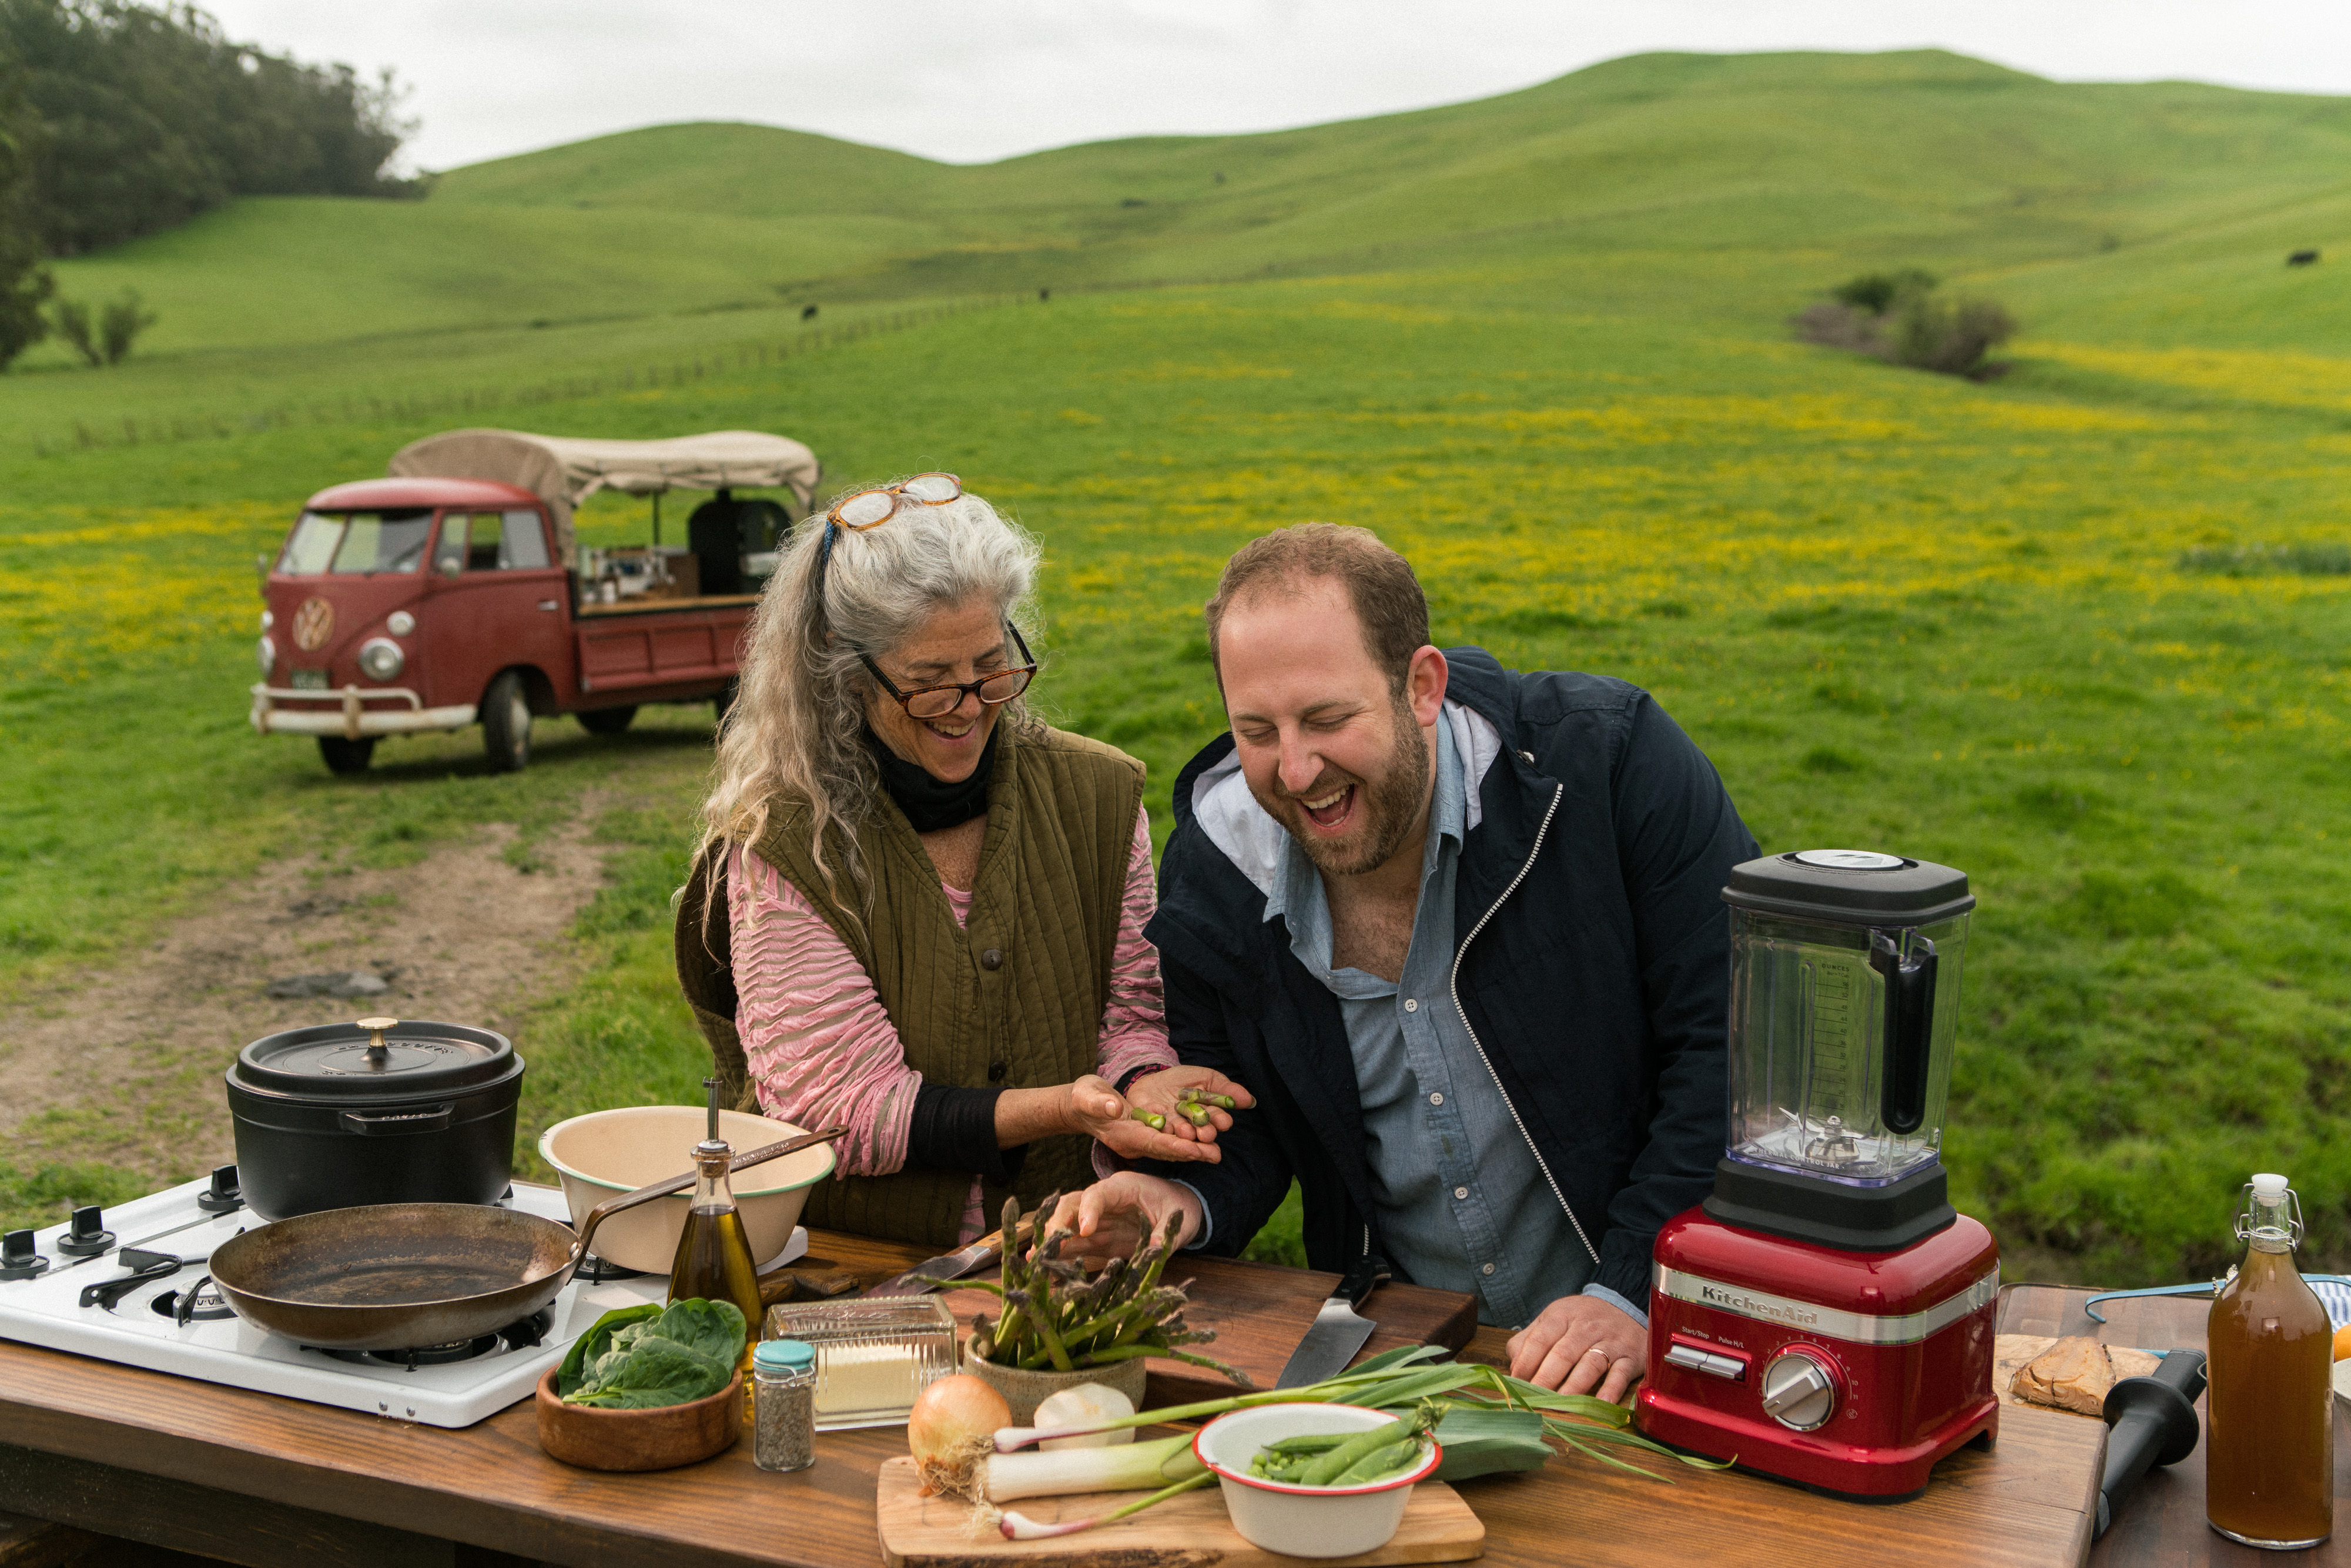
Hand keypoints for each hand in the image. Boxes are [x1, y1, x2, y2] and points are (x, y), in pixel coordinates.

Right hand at [1044, 1173, 1203, 1262]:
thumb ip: (1164, 1231)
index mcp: (1123, 1187)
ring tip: (1033, 1260)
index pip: (1098, 1194)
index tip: (1084, 1231)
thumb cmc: (1179, 1208)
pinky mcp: (1097, 1239)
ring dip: (1051, 1241)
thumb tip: (1154, 1247)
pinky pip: (1075, 1245)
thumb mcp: (1177, 1219)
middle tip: (1047, 1245)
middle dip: (1056, 1223)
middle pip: (1071, 1205)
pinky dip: (1061, 1255)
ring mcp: (1098, 1220)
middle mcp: (1104, 1201)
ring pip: (1067, 1225)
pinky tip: (1046, 1267)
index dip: (1088, 1211)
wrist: (1181, 1210)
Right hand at [1072, 1072, 1232, 1165]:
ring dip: (1192, 1151)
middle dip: (1190, 1153)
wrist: (1082, 1106)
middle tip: (1216, 1155)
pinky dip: (1184, 1144)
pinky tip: (1202, 1143)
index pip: (1151, 1143)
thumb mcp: (1087, 1096)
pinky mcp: (1144, 1137)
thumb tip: (1114, 1107)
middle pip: (1165, 1151)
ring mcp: (1139, 1142)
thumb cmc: (1084, 1098)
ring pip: (1169, 1150)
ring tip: (1216, 1152)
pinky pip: (1167, 1143)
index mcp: (1122, 1135)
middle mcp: (1133, 1143)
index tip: (1194, 1149)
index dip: (1173, 1146)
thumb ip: (1099, 1103)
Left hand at [1124, 1066, 1256, 1148]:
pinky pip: (1158, 1133)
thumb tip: (1250, 1100)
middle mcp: (1191, 1127)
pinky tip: (1167, 1129)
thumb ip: (1225, 1088)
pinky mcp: (1153, 1131)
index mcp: (1206, 1116)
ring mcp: (1172, 1130)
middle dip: (1205, 1132)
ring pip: (1181, 1134)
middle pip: (1201, 1131)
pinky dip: (1163, 1132)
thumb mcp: (1205, 1078)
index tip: (1224, 1121)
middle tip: (1207, 1133)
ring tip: (1188, 1132)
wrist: (1149, 1081)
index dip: (1220, 1120)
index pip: (1216, 1119)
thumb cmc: (1180, 1081)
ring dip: (1185, 1134)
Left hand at [1505, 1294, 1645, 1401]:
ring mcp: (1610, 1342)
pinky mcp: (1630, 1358)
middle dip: (1547, 1378)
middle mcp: (1586, 1327)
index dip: (1526, 1362)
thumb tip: (1514, 1367)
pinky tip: (1600, 1404)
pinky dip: (1611, 1390)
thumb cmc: (1580, 1321)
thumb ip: (1529, 1340)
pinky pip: (1620, 1374)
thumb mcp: (1552, 1319)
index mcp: (1562, 1315)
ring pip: (1590, 1364)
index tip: (1517, 1382)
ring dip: (1574, 1387)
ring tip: (1561, 1405)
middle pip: (1563, 1354)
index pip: (1540, 1339)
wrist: (1625, 1308)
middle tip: (1535, 1399)